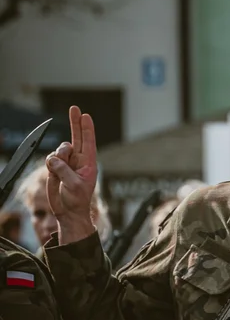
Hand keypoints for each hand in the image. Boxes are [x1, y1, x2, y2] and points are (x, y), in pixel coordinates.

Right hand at [45, 106, 98, 241]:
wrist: (68, 211)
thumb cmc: (77, 200)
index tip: (86, 115)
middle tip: (74, 108)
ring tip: (61, 171)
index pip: (89, 142)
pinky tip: (54, 175)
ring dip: (59, 156)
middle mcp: (78, 160)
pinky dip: (50, 164)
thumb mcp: (74, 185)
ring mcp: (66, 163)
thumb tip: (53, 159)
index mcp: (89, 163)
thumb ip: (64, 170)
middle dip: (75, 122)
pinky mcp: (55, 168)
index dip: (87, 128)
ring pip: (59, 149)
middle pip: (76, 137)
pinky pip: (50, 159)